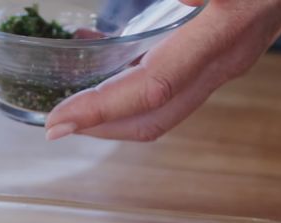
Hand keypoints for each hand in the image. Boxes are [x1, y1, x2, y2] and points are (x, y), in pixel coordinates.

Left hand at [44, 0, 280, 141]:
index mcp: (223, 36)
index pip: (151, 90)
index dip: (101, 110)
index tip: (58, 122)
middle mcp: (223, 61)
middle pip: (153, 118)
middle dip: (100, 127)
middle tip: (56, 123)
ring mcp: (223, 64)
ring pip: (159, 107)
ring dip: (111, 110)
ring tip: (69, 98)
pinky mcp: (218, 55)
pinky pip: (167, 83)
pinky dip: (128, 82)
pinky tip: (100, 54)